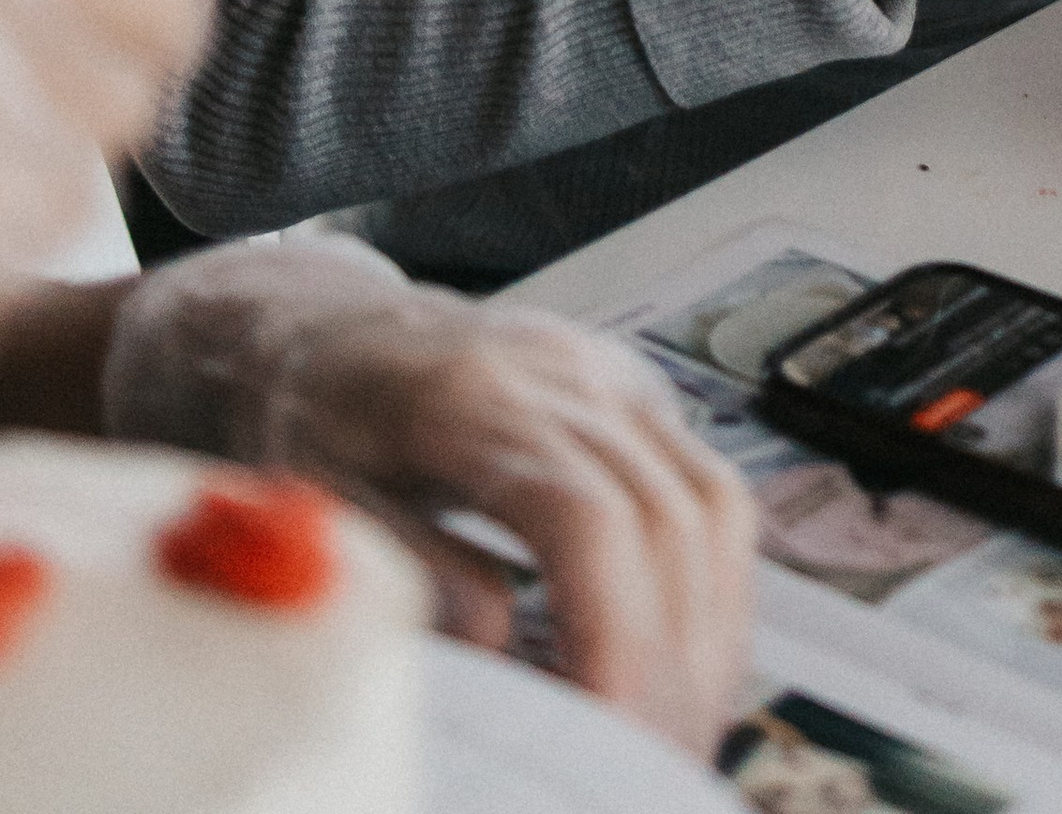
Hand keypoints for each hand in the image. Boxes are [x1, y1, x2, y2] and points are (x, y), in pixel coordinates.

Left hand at [102, 238, 755, 757]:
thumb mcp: (321, 498)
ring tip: (675, 729)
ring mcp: (611, 378)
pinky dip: (712, 587)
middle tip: (644, 764)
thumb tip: (498, 652)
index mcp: (472, 397)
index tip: (604, 730)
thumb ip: (410, 571)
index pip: (589, 519)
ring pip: (712, 505)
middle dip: (670, 663)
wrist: (330, 332)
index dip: (614, 635)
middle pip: (666, 522)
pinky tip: (684, 660)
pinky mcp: (635, 397)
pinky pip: (711, 491)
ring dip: (708, 631)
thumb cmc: (314, 416)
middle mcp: (564, 375)